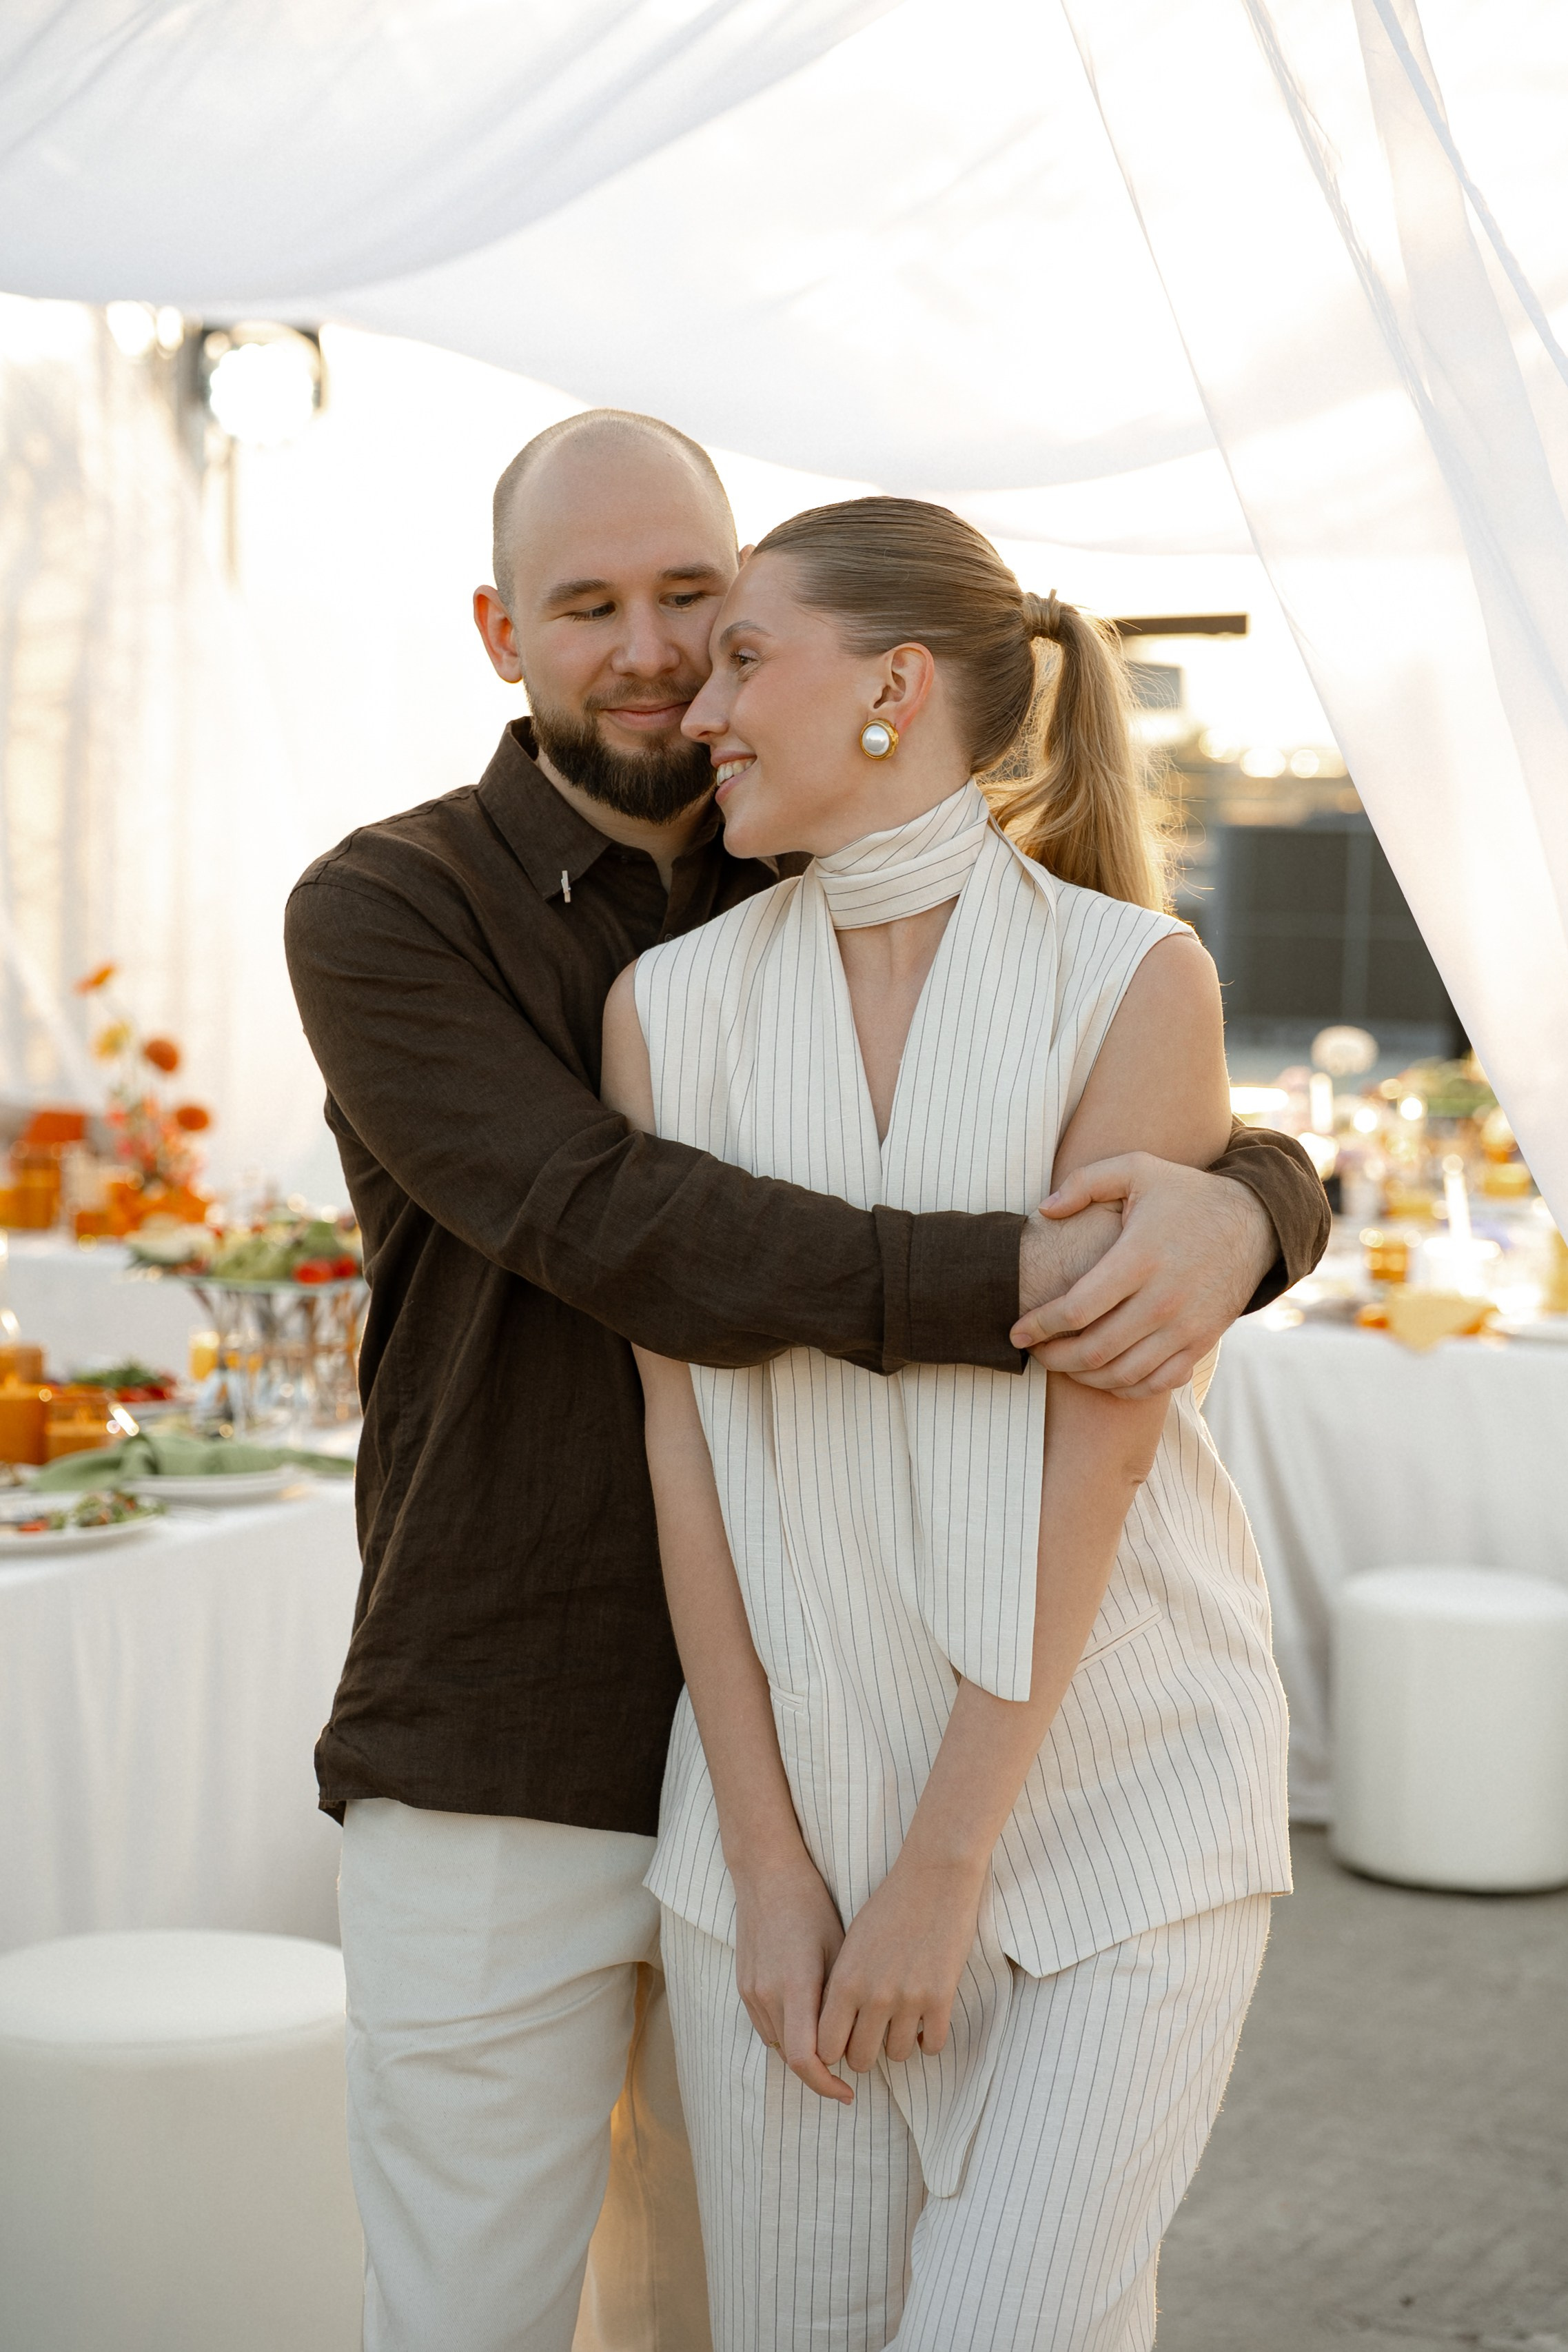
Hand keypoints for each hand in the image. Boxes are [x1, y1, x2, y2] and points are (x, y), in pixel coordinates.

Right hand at [733, 1855, 851, 2102]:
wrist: (767, 1874)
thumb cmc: (811, 1905)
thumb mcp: (840, 1949)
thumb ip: (843, 2000)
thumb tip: (861, 2038)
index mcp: (795, 1986)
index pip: (804, 2058)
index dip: (827, 2084)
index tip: (850, 2091)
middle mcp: (767, 1994)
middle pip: (792, 2058)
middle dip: (822, 2069)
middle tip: (852, 2065)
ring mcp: (751, 1992)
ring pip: (779, 2045)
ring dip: (804, 2052)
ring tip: (834, 2038)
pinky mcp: (743, 1986)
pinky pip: (767, 2027)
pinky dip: (788, 2033)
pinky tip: (810, 2017)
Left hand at [817, 1859, 982, 2072]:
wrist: (934, 1877)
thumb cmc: (889, 1906)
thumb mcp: (852, 1944)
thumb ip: (840, 1987)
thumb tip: (836, 2029)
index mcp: (845, 1981)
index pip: (826, 2047)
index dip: (834, 2050)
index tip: (844, 2040)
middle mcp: (873, 1996)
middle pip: (861, 2059)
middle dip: (866, 2052)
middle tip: (874, 2036)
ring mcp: (909, 1999)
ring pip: (898, 2055)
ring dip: (899, 2044)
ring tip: (902, 2024)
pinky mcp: (941, 1998)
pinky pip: (933, 2045)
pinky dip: (929, 2039)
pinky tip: (926, 2021)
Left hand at [1010, 1157, 1274, 1397]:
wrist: (1255, 1222)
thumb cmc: (1185, 1194)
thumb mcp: (1137, 1169)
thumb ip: (1084, 1182)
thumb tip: (1044, 1210)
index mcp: (1139, 1258)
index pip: (1077, 1309)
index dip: (1040, 1326)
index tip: (1017, 1330)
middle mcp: (1163, 1299)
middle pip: (1095, 1350)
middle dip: (1054, 1358)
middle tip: (1035, 1352)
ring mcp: (1186, 1326)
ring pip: (1123, 1374)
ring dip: (1084, 1376)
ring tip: (1063, 1363)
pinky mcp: (1202, 1342)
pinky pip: (1157, 1383)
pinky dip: (1124, 1387)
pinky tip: (1104, 1375)